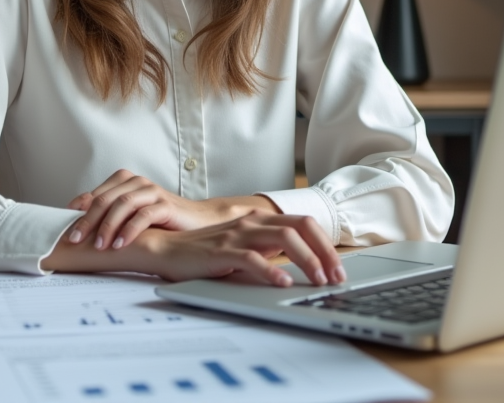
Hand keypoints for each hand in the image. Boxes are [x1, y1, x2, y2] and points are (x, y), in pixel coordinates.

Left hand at [65, 169, 276, 249]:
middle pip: (104, 199)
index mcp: (124, 182)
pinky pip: (143, 215)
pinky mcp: (165, 204)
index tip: (61, 227)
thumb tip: (74, 229)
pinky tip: (120, 244)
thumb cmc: (159, 222)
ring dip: (107, 226)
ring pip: (122, 204)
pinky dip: (129, 230)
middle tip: (74, 239)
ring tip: (98, 245)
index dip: (77, 210)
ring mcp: (151, 191)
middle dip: (86, 220)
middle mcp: (136, 182)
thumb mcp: (130, 218)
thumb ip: (108, 217)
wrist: (196, 223)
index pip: (94, 195)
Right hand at [130, 213, 345, 286]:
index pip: (304, 223)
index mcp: (260, 220)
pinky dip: (272, 270)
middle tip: (336, 277)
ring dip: (307, 260)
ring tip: (318, 281)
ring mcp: (238, 234)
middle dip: (324, 252)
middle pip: (300, 227)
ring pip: (283, 239)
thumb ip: (268, 251)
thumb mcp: (244, 249)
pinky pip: (252, 258)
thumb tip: (300, 267)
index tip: (338, 268)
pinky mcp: (222, 251)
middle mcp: (252, 222)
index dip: (325, 244)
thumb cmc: (204, 252)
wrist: (165, 249)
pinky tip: (284, 283)